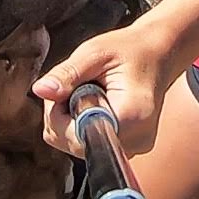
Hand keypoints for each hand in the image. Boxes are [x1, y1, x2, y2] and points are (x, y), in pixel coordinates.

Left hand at [32, 25, 172, 158]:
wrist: (157, 56)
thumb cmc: (129, 50)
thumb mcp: (94, 52)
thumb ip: (67, 73)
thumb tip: (41, 91)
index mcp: (131, 116)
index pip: (79, 136)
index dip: (60, 114)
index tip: (67, 89)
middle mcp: (136, 140)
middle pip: (74, 144)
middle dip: (63, 116)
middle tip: (76, 85)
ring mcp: (134, 148)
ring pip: (78, 147)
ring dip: (71, 121)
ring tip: (87, 92)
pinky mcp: (128, 148)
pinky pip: (89, 145)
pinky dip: (81, 126)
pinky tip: (93, 104)